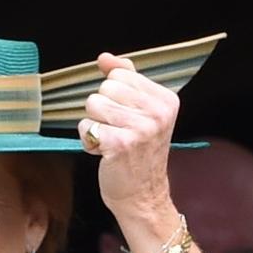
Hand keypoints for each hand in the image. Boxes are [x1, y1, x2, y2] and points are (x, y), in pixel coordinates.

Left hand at [78, 53, 179, 218]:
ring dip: (94, 126)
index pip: (119, 75)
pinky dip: (88, 141)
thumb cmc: (137, 153)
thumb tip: (104, 57)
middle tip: (117, 132)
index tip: (126, 119)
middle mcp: (157, 112)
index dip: (112, 97)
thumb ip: (125, 80)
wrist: (141, 195)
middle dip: (101, 111)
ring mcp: (141, 128)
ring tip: (110, 142)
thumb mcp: (139, 113)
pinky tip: (104, 153)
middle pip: (104, 88)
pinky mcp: (120, 144)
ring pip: (92, 105)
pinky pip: (86, 127)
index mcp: (165, 99)